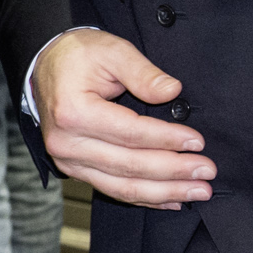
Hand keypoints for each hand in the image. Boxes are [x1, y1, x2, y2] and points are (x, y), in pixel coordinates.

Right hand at [29, 28, 214, 208]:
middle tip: (207, 171)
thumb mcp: (111, 50)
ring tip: (198, 191)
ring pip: (123, 186)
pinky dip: (144, 199)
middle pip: (130, 165)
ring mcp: (68, 161)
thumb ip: (143, 72)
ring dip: (164, 192)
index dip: (167, 139)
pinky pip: (113, 190)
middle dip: (173, 171)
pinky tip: (171, 201)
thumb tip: (173, 92)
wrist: (44, 66)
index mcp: (74, 112)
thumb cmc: (77, 56)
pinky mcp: (74, 169)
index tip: (197, 142)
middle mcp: (67, 143)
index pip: (130, 133)